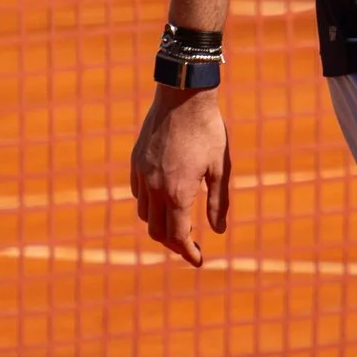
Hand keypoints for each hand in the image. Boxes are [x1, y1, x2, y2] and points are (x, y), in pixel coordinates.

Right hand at [129, 85, 230, 265]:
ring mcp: (141, 174)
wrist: (184, 96)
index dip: (188, 252)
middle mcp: (154, 187)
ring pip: (144, 214)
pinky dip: (148, 206)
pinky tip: (164, 200)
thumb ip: (219, 202)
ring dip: (159, 225)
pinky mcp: (135, 161)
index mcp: (177, 192)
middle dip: (173, 244)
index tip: (198, 260)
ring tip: (178, 224)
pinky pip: (137, 193)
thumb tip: (218, 231)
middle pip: (156, 231)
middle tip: (190, 246)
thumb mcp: (221, 168)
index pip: (177, 236)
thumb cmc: (208, 130)